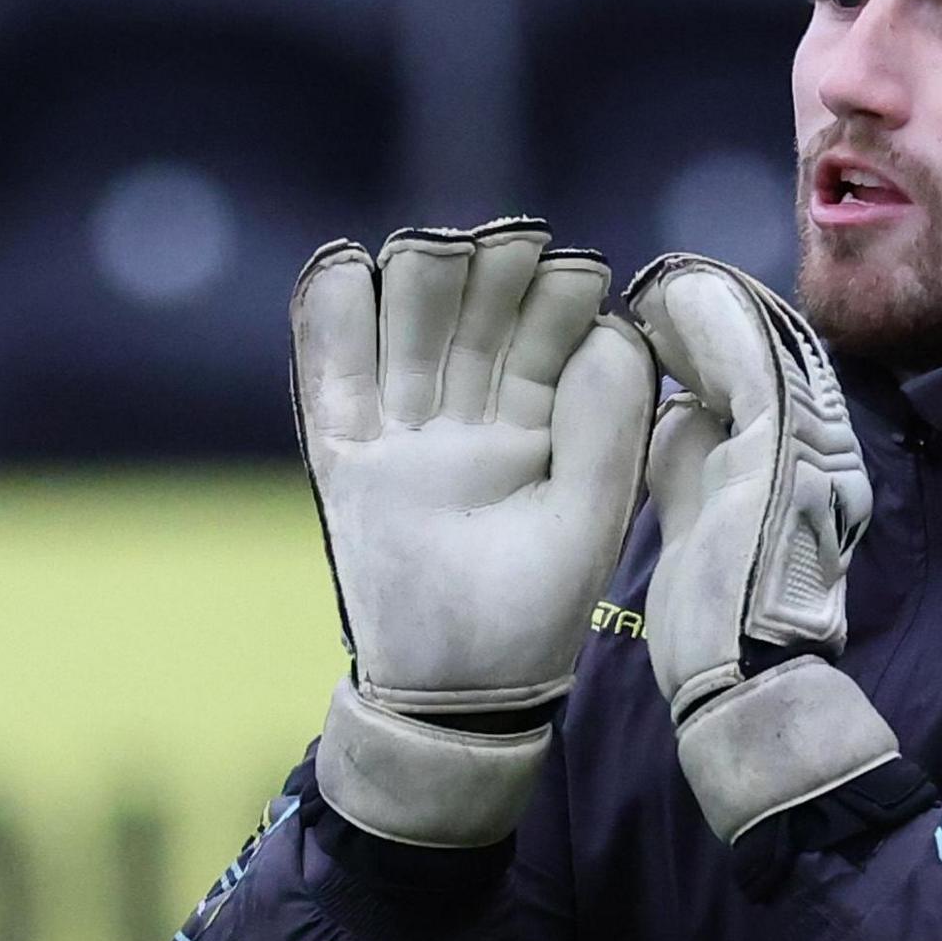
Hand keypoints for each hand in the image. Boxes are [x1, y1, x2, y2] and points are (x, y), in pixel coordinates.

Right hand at [294, 220, 654, 845]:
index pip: (543, 336)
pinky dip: (328, 317)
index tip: (571, 269)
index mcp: (539, 423)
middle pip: (469, 316)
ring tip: (436, 252)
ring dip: (417, 283)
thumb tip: (613, 328)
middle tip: (504, 248)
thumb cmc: (535, 612)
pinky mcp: (343, 451)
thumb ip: (605, 422)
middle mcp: (468, 414)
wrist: (456, 691)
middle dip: (485, 275)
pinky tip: (345, 269)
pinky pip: (329, 372)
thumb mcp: (590, 515)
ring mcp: (401, 428)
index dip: (554, 297)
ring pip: (402, 330)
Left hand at [626, 254, 903, 841]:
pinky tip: (676, 298)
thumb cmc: (716, 626)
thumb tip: (675, 416)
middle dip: (718, 314)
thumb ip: (692, 470)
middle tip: (666, 285)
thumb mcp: (696, 526)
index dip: (718, 341)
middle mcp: (819, 451)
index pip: (762, 382)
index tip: (671, 316)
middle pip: (773, 354)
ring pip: (767, 348)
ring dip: (712, 307)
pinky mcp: (784, 454)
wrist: (746, 685)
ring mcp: (808, 450)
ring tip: (666, 282)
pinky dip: (715, 324)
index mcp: (801, 470)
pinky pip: (753, 366)